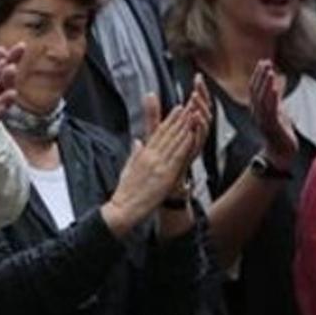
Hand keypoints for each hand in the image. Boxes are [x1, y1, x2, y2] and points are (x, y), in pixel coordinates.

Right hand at [103, 96, 203, 234]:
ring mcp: (158, 165)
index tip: (176, 110)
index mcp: (142, 154)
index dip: (169, 120)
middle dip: (178, 120)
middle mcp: (150, 156)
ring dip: (184, 128)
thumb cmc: (125, 191)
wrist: (123, 208)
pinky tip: (191, 136)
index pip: (158, 133)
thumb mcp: (128, 168)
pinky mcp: (165, 175)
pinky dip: (185, 145)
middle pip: (167, 134)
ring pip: (174, 142)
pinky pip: (177, 157)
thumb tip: (137, 141)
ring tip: (191, 116)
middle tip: (186, 106)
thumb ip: (135, 153)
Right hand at [249, 60, 295, 170]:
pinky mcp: (271, 126)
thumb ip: (276, 99)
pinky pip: (270, 110)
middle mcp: (256, 113)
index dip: (258, 75)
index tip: (263, 62)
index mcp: (256, 109)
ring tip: (270, 71)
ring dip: (265, 84)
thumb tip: (279, 83)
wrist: (281, 154)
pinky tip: (275, 88)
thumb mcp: (278, 112)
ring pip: (261, 99)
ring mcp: (262, 120)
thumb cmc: (280, 133)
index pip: (253, 88)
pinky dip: (272, 98)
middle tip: (266, 62)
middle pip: (255, 91)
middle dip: (260, 76)